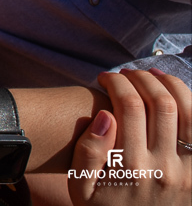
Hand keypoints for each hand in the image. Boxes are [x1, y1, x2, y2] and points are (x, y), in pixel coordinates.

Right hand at [67, 69, 191, 205]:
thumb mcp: (80, 187)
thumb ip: (88, 153)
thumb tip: (104, 117)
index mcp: (130, 167)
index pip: (128, 106)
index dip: (116, 83)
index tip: (104, 77)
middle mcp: (163, 167)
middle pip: (160, 104)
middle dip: (142, 79)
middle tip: (127, 74)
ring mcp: (187, 172)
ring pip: (189, 113)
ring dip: (171, 86)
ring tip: (153, 76)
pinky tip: (176, 95)